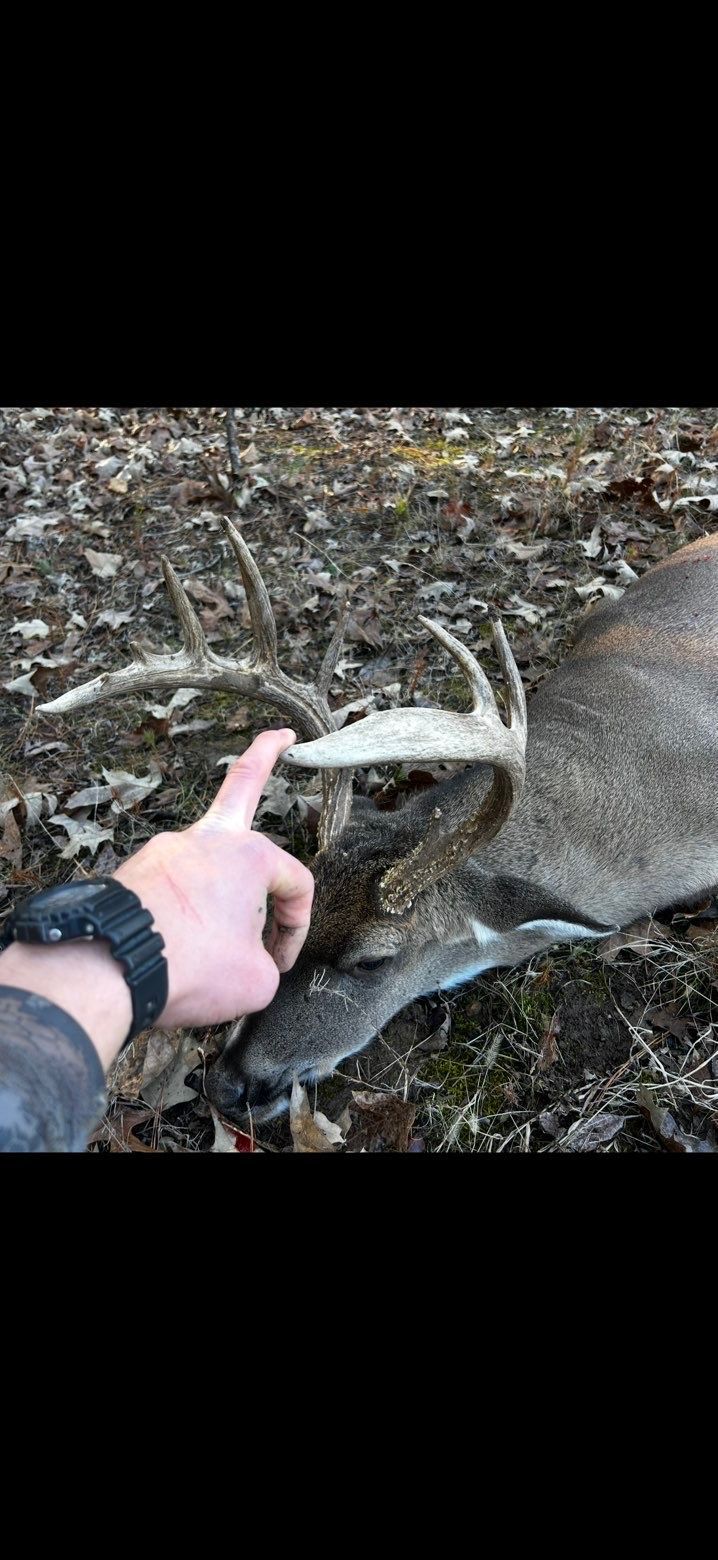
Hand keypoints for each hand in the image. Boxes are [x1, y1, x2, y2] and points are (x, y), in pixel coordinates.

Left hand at [115, 729, 313, 1028]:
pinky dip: (179, 912)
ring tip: (210, 929)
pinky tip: (174, 944)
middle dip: (265, 756)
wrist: (110, 967)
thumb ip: (263, 962)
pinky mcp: (132, 872)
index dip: (297, 928)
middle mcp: (205, 840)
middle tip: (280, 738)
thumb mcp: (254, 981)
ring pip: (203, 863)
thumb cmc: (191, 966)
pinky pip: (168, 890)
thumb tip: (246, 958)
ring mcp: (163, 851)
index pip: (295, 884)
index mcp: (247, 855)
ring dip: (216, 888)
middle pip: (242, 785)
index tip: (280, 962)